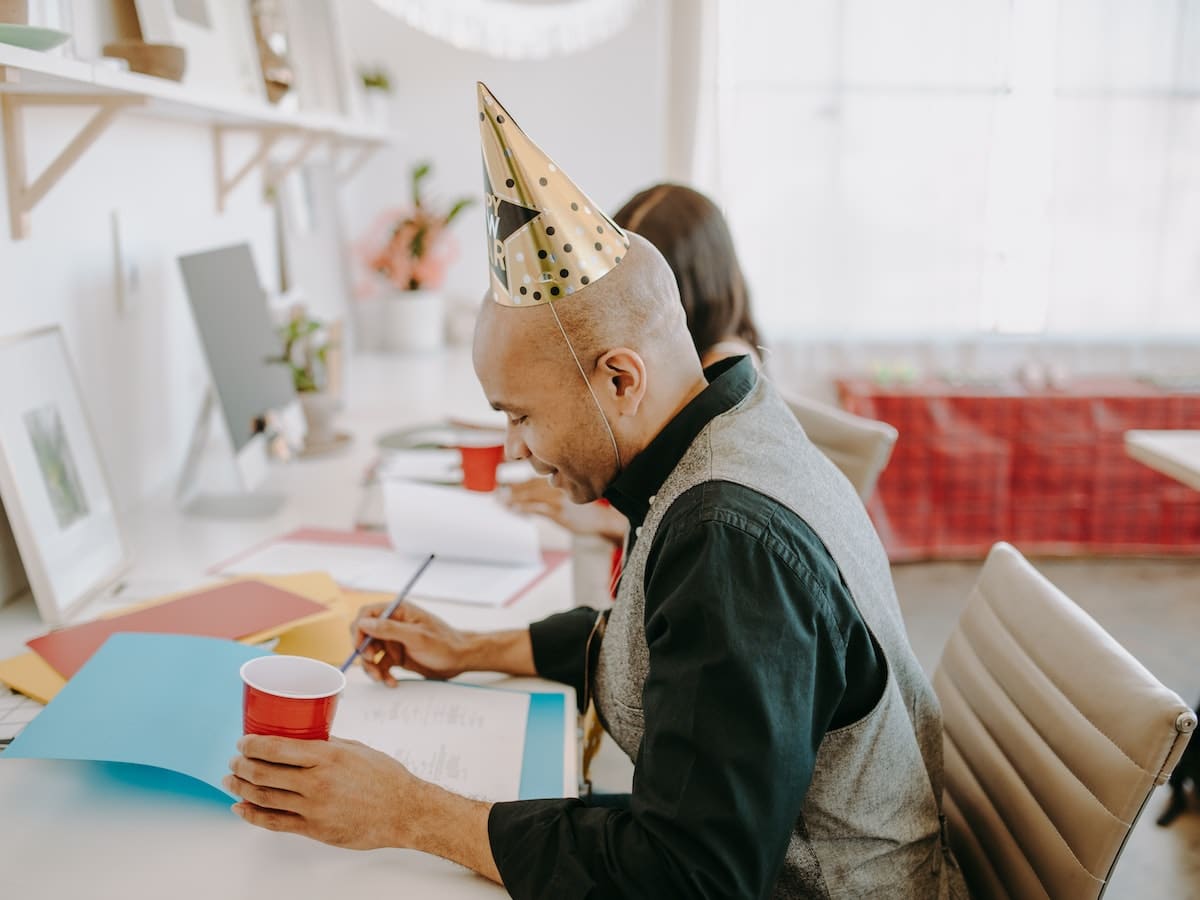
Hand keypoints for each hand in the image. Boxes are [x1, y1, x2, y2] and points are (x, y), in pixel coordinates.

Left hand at [226, 735, 414, 849]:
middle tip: (234, 760)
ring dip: (241, 788)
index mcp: (327, 756)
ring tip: (231, 781)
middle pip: (264, 773)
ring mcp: (313, 808)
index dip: (253, 745)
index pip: (277, 748)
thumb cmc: (385, 777)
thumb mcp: (356, 749)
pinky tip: (241, 808)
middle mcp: (317, 782)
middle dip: (242, 765)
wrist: (404, 811)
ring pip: (264, 797)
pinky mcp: (314, 829)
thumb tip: (302, 739)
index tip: (243, 742)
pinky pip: (274, 823)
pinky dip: (253, 815)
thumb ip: (327, 744)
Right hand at [351, 601, 471, 684]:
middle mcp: (393, 624)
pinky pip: (381, 665)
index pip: (367, 614)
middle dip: (364, 652)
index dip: (359, 630)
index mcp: (398, 611)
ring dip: (372, 667)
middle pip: (364, 635)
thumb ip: (389, 629)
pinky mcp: (397, 656)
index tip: (360, 647)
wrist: (460, 660)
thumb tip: (363, 623)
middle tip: (372, 663)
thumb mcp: (416, 637)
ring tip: (381, 678)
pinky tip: (392, 682)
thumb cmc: (444, 644)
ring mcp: (394, 641)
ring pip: (370, 653)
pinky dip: (383, 674)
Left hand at [504, 477, 627, 543]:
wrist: (605, 519)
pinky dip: (524, 508)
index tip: (503, 485)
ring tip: (501, 502)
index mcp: (562, 477)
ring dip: (514, 499)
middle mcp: (559, 484)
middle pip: (529, 485)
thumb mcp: (574, 493)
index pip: (534, 478)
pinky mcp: (559, 512)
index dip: (518, 482)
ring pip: (530, 495)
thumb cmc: (589, 508)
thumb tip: (538, 495)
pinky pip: (537, 508)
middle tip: (497, 495)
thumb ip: (557, 489)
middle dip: (512, 490)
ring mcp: (559, 498)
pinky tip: (514, 509)